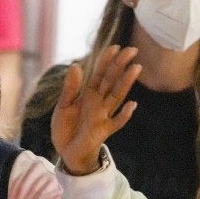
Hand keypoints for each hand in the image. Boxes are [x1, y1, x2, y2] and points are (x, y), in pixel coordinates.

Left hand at [51, 45, 140, 174]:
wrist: (66, 152)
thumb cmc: (66, 128)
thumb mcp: (63, 106)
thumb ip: (70, 88)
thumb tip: (76, 65)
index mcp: (88, 94)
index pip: (99, 74)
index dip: (106, 61)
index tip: (115, 47)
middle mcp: (98, 103)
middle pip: (111, 81)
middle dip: (120, 66)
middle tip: (132, 50)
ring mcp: (103, 116)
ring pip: (117, 96)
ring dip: (126, 83)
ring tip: (136, 68)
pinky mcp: (103, 131)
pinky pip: (116, 122)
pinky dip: (124, 115)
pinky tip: (132, 105)